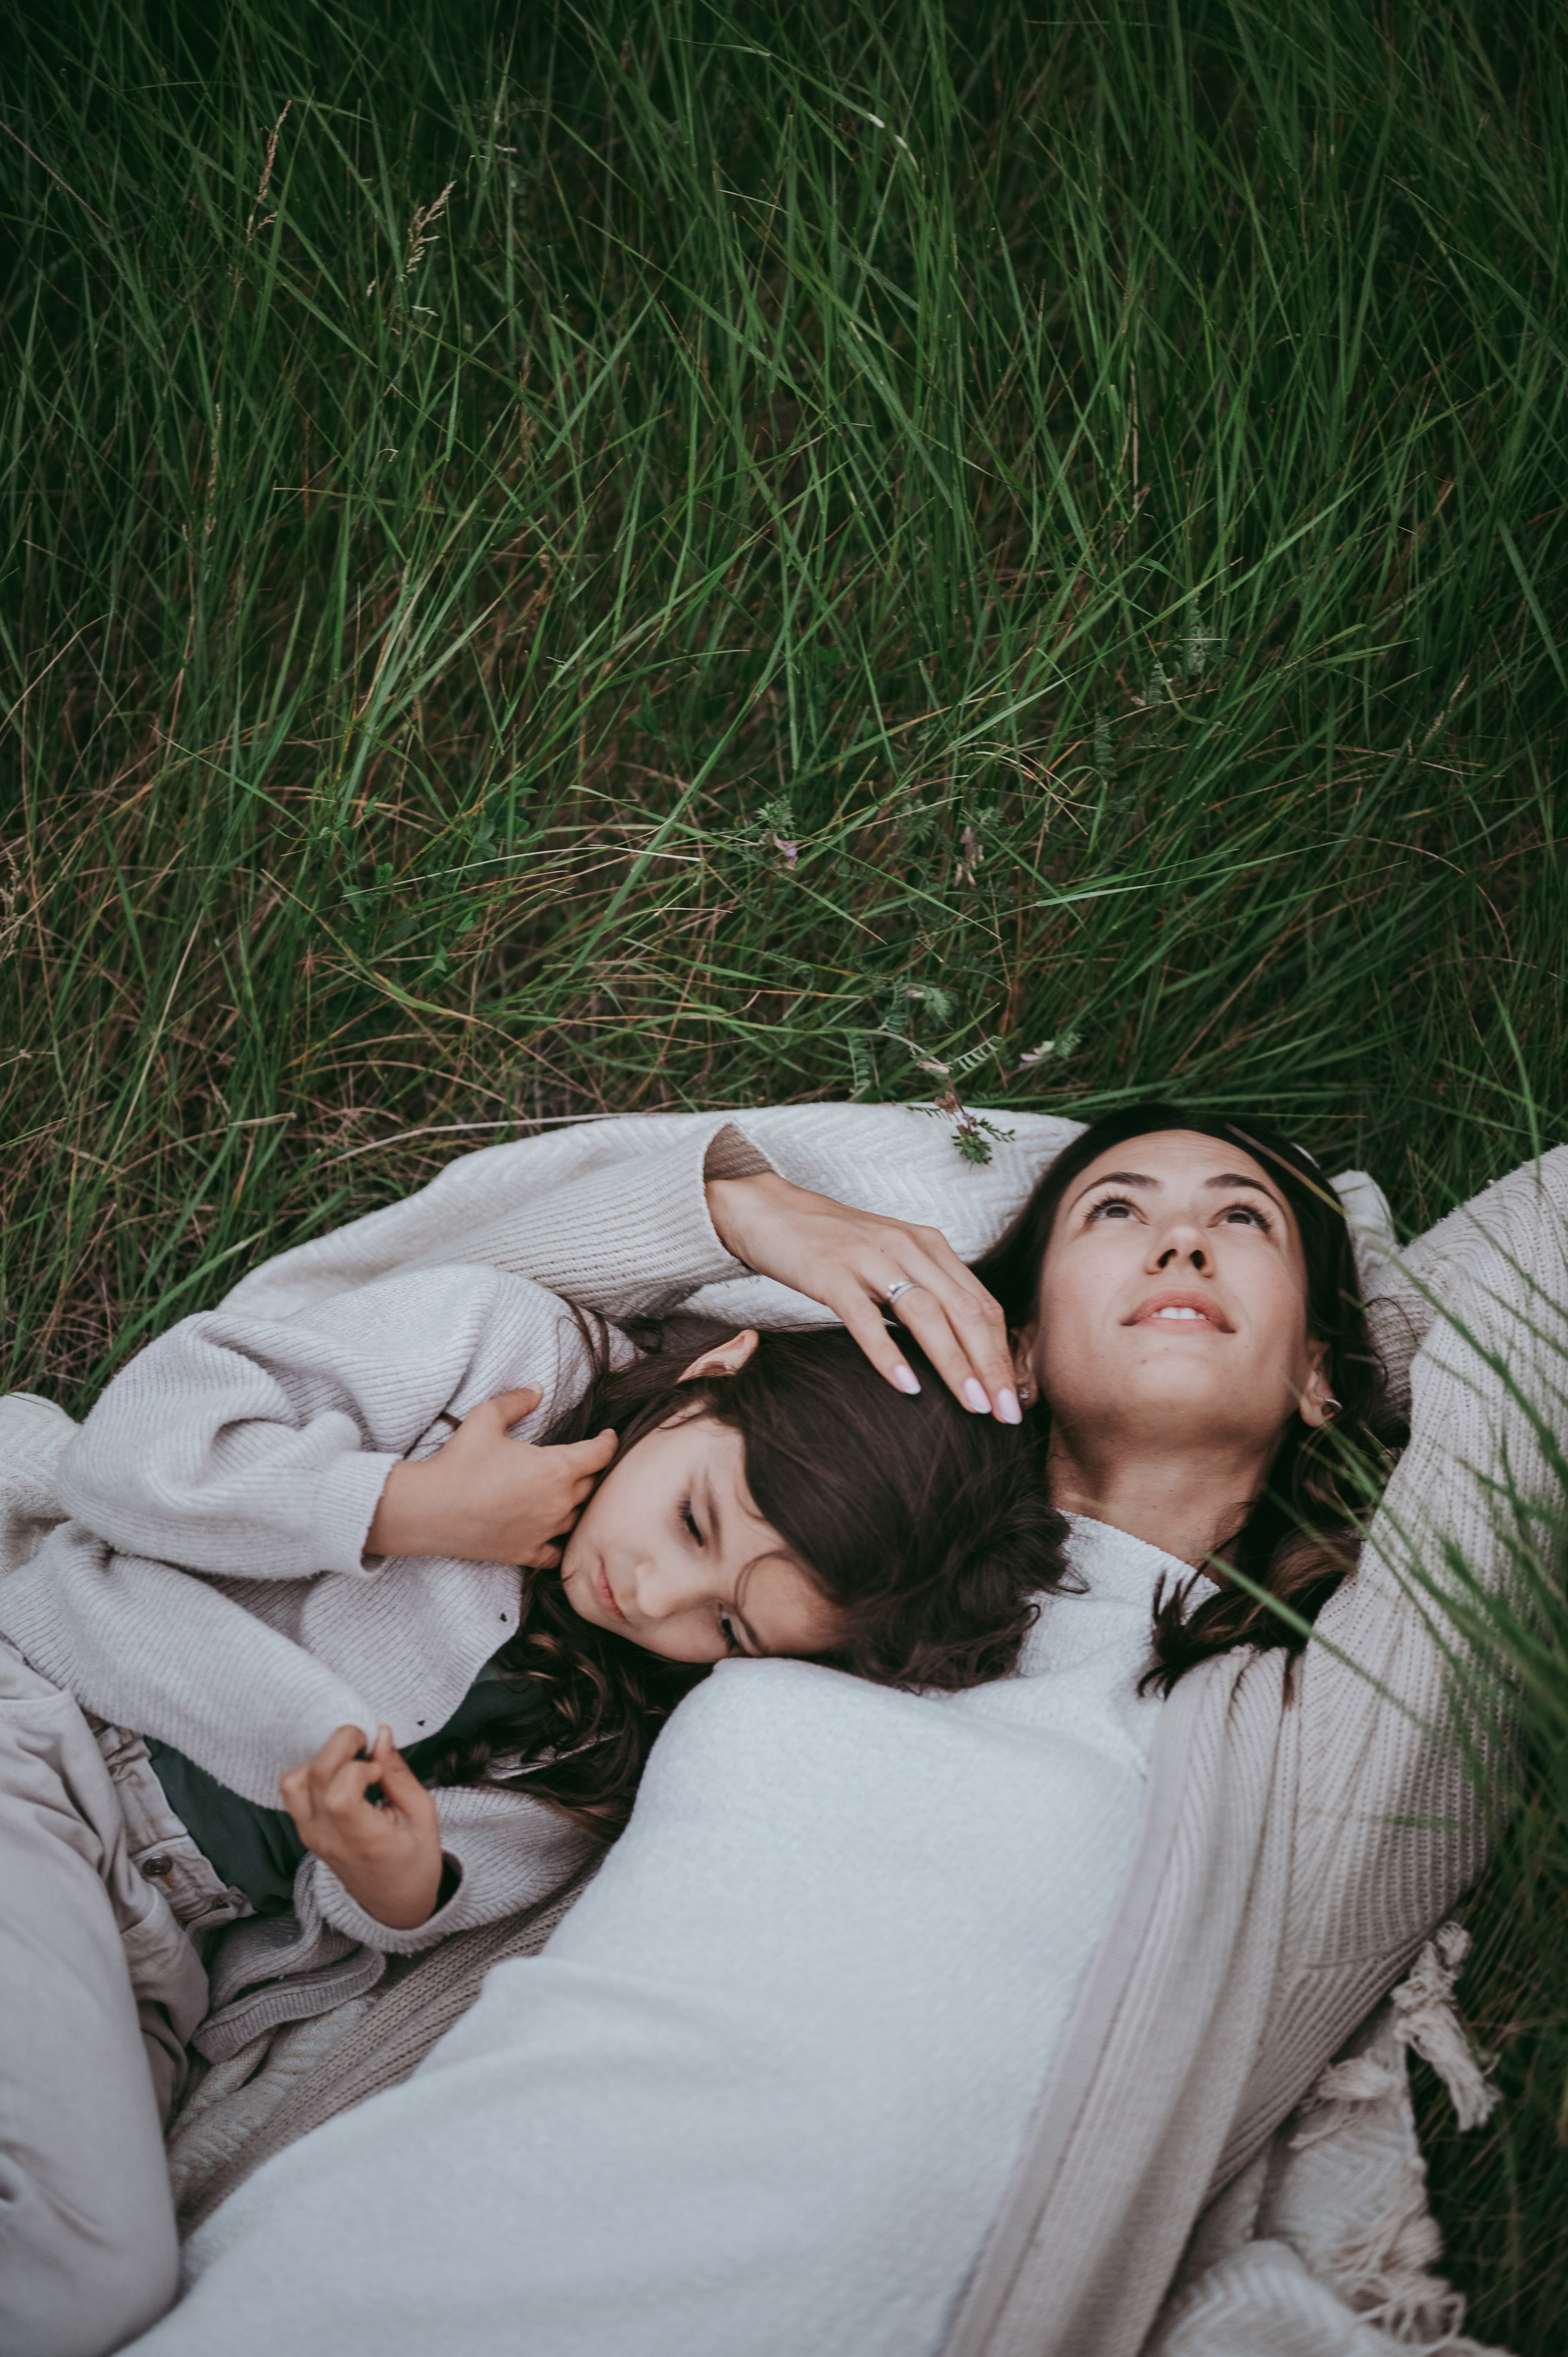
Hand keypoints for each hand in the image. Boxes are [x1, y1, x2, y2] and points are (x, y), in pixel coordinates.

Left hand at [280, 1724, 445, 1929]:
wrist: (395, 1904)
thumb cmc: (415, 1861)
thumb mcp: (423, 1815)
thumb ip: (399, 1773)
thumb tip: (381, 1734)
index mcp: (360, 1840)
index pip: (338, 1792)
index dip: (360, 1767)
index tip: (381, 1770)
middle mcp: (326, 1837)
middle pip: (311, 1775)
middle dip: (340, 1745)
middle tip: (367, 1749)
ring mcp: (310, 1835)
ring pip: (292, 1781)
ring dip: (320, 1760)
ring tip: (351, 1764)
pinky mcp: (305, 1831)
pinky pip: (293, 1792)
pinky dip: (312, 1773)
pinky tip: (341, 1777)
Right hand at [366, 1388, 618, 1566]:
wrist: (429, 1508)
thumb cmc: (459, 1461)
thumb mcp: (486, 1417)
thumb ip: (517, 1400)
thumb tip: (537, 1389)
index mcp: (556, 1469)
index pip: (600, 1454)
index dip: (608, 1443)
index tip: (608, 1437)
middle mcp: (558, 1503)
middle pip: (591, 1486)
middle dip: (591, 1471)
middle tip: (585, 1462)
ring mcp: (544, 1532)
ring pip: (577, 1518)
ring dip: (577, 1504)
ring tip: (570, 1493)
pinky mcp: (526, 1554)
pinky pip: (557, 1552)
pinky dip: (559, 1541)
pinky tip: (554, 1532)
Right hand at [707, 1170, 1020, 1421]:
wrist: (771, 1210)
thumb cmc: (834, 1244)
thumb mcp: (891, 1261)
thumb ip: (925, 1292)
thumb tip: (962, 1351)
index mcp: (929, 1246)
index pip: (982, 1305)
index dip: (1003, 1353)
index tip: (1015, 1398)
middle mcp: (908, 1248)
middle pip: (965, 1311)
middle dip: (991, 1366)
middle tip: (1007, 1413)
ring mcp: (869, 1259)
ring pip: (926, 1314)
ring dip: (954, 1363)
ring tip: (973, 1405)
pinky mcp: (831, 1274)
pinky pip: (865, 1319)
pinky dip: (889, 1354)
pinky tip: (907, 1386)